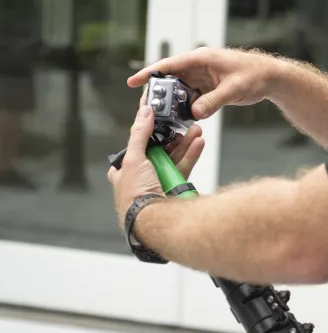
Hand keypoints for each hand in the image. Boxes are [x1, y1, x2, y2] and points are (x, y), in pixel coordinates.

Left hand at [108, 106, 204, 225]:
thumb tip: (143, 113)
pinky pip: (184, 167)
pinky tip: (198, 144)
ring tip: (195, 131)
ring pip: (174, 157)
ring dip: (185, 143)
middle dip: (172, 137)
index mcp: (124, 171)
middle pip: (159, 150)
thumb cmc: (135, 196)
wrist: (155, 219)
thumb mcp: (132, 159)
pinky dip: (191, 155)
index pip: (137, 146)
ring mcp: (159, 182)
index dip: (148, 133)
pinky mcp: (175, 187)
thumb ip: (139, 134)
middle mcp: (141, 177)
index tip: (160, 122)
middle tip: (182, 126)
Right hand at [127, 47, 282, 120]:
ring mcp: (204, 76)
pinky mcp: (209, 86)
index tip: (133, 82)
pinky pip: (192, 96)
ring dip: (172, 102)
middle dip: (158, 92)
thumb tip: (194, 113)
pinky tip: (182, 118)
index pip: (170, 64)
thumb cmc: (255, 76)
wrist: (272, 77)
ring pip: (180, 89)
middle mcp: (200, 65)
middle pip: (171, 78)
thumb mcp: (234, 89)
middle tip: (147, 108)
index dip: (150, 72)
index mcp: (202, 58)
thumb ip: (213, 101)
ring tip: (162, 117)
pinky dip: (186, 106)